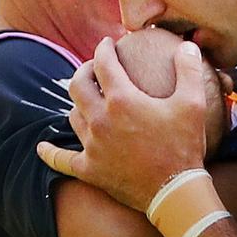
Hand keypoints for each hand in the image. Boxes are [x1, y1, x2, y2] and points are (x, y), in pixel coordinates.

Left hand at [37, 37, 209, 210]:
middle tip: (93, 68)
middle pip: (78, 85)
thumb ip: (189, 71)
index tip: (108, 44)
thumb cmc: (184, 146)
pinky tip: (42, 147)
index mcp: (122, 99)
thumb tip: (188, 46)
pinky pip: (60, 159)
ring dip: (78, 104)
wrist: (174, 191)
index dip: (104, 49)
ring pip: (72, 115)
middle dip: (83, 70)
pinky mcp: (88, 169)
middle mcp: (100, 119)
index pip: (104, 63)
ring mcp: (92, 145)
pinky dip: (50, 152)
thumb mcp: (193, 104)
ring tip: (87, 101)